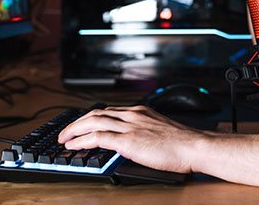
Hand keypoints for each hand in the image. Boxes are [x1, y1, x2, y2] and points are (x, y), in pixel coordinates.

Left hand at [57, 105, 205, 172]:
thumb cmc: (183, 144)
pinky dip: (82, 140)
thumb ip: (144, 132)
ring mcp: (130, 126)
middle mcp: (133, 115)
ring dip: (74, 129)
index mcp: (140, 111)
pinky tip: (74, 145)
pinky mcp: (128, 141)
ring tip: (64, 138)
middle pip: (96, 113)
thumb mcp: (160, 131)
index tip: (82, 125)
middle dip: (78, 122)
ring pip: (93, 122)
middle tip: (66, 131)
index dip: (91, 118)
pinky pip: (98, 137)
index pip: (109, 111)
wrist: (194, 146)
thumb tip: (133, 143)